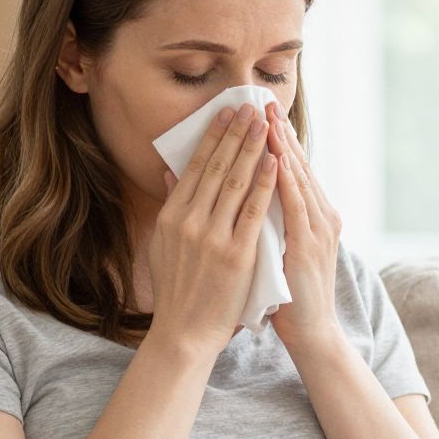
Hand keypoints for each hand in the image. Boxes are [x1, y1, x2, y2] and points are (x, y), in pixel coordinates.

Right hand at [145, 102, 279, 357]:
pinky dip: (265, 184)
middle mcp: (189, 222)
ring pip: (235, 183)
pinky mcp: (237, 254)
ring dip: (252, 149)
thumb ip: (169, 207)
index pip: (193, 167)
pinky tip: (275, 162)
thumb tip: (169, 172)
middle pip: (215, 168)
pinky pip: (254, 211)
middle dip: (235, 134)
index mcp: (170, 217)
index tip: (225, 113)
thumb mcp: (163, 245)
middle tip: (249, 107)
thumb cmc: (177, 290)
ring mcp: (213, 237)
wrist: (185, 332)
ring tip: (265, 124)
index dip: (211, 137)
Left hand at [266, 114, 343, 353]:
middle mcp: (320, 215)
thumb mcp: (275, 247)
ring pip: (298, 178)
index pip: (291, 168)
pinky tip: (276, 160)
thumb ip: (264, 219)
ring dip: (282, 146)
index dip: (275, 138)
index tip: (257, 112)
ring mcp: (318, 228)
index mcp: (311, 215)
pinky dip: (287, 180)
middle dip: (279, 132)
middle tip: (263, 101)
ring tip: (267, 118)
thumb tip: (243, 194)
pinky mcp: (311, 244)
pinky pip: (297, 205)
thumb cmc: (288, 293)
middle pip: (297, 164)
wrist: (311, 330)